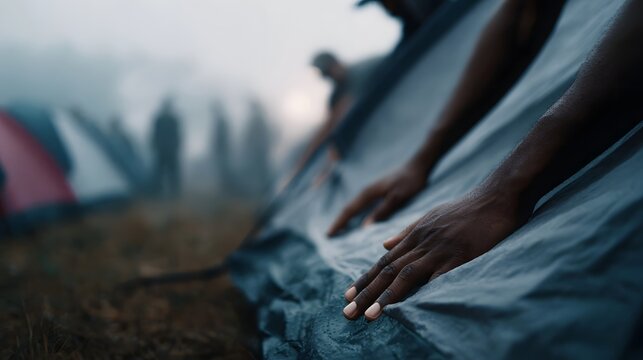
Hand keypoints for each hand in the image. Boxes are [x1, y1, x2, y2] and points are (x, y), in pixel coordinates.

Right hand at [327, 162, 428, 235]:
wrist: (418, 165)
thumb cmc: (410, 181)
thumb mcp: (397, 198)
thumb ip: (382, 211)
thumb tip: (364, 227)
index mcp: (369, 193)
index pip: (349, 210)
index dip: (339, 223)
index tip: (329, 234)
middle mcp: (367, 191)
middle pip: (348, 208)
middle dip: (339, 221)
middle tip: (329, 235)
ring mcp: (371, 190)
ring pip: (354, 206)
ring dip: (345, 217)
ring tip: (339, 229)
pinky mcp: (377, 190)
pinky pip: (361, 204)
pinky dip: (354, 212)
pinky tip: (357, 218)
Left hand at [341, 188, 531, 320]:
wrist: (494, 198)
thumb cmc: (464, 210)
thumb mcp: (429, 216)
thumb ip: (406, 232)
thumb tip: (383, 245)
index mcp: (414, 235)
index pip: (384, 261)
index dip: (365, 279)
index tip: (348, 295)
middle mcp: (422, 242)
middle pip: (388, 270)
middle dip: (366, 292)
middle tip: (348, 312)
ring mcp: (440, 249)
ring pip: (406, 274)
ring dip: (386, 297)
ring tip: (370, 315)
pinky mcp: (460, 255)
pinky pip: (439, 276)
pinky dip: (423, 290)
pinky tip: (411, 307)